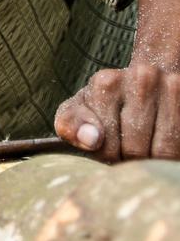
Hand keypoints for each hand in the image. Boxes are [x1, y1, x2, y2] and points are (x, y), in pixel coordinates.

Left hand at [55, 64, 179, 161]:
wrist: (148, 79)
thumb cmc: (106, 102)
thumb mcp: (80, 109)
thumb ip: (72, 123)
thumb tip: (91, 140)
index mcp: (106, 82)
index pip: (106, 145)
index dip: (108, 158)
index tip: (110, 152)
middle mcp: (142, 78)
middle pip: (136, 149)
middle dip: (130, 162)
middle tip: (128, 156)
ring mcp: (173, 87)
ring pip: (165, 151)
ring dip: (155, 161)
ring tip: (146, 153)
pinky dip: (173, 154)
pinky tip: (162, 146)